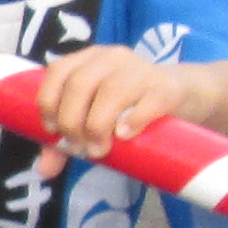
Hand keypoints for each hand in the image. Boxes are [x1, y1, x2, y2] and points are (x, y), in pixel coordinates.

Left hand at [27, 39, 186, 162]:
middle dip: (72, 121)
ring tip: (98, 150)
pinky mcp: (166, 88)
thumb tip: (44, 170)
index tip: (53, 131)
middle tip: (78, 148)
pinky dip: (132, 121)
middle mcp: (112, 58)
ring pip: (111, 91)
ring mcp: (141, 70)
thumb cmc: (129, 106)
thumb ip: (67, 139)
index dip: (49, 102)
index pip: (58, 71)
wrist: (183, 95)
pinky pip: (148, 102)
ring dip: (97, 125)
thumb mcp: (95, 117)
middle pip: (80, 84)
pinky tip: (124, 136)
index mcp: (89, 59)